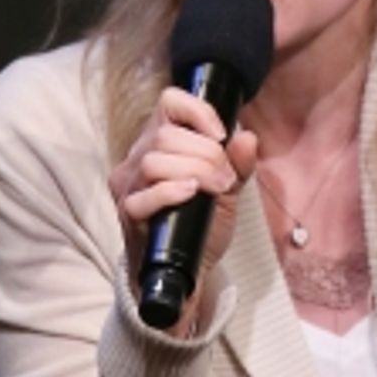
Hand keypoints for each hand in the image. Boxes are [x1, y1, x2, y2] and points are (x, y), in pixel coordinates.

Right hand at [110, 87, 259, 327]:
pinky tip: (192, 194)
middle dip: (206, 153)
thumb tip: (247, 137)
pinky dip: (171, 191)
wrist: (186, 273)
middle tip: (226, 178)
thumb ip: (238, 165)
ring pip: (153, 161)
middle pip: (166, 135)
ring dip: (195, 170)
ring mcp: (129, 186)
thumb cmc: (201, 227)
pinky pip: (143, 195)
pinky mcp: (128, 214)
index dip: (198, 111)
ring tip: (217, 189)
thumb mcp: (227, 192)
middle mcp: (137, 159)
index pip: (169, 103)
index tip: (221, 136)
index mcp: (159, 144)